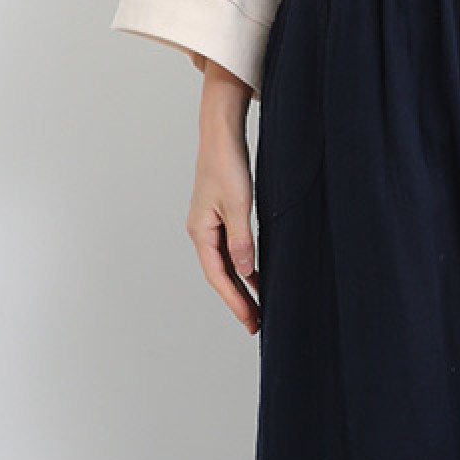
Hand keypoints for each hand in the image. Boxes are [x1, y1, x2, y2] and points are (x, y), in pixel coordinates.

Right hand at [186, 60, 258, 334]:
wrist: (221, 135)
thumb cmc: (226, 165)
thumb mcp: (239, 205)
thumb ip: (242, 241)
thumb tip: (245, 272)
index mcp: (200, 231)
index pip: (218, 276)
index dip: (234, 301)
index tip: (250, 320)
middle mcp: (202, 232)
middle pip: (220, 276)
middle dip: (238, 301)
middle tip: (255, 324)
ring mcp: (210, 226)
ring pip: (226, 265)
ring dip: (241, 287)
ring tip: (258, 309)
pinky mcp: (221, 218)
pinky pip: (231, 251)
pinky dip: (244, 268)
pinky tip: (257, 279)